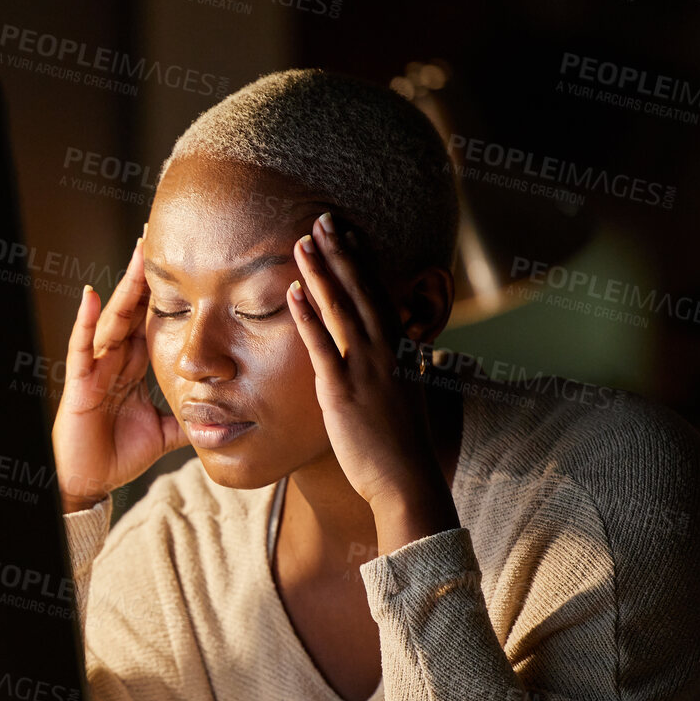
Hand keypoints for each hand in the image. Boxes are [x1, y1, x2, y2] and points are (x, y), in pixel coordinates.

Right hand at [53, 230, 187, 512]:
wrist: (90, 483)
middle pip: (134, 309)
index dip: (167, 292)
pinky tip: (92, 295)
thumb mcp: (166, 432)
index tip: (186, 261)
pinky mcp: (79, 383)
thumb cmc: (118, 455)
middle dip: (148, 275)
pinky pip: (82, 347)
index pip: (153, 320)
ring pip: (113, 319)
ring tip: (138, 254)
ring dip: (125, 286)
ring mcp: (96, 368)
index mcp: (134, 366)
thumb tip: (224, 414)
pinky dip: (87, 321)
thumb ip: (189, 417)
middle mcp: (115, 359)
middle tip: (162, 237)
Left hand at [287, 213, 457, 551]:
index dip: (362, 260)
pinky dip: (308, 316)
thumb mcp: (402, 397)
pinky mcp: (342, 392)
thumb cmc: (400, 447)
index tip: (347, 232)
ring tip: (302, 241)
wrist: (406, 482)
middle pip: (362, 290)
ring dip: (321, 272)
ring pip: (341, 309)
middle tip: (323, 218)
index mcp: (399, 350)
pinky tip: (292, 292)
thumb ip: (395, 370)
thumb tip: (400, 357)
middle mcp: (385, 352)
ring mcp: (365, 370)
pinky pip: (322, 346)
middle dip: (341, 252)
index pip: (378, 293)